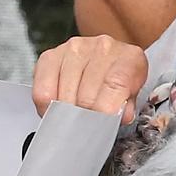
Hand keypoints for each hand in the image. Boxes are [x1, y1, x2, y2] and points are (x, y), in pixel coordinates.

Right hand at [31, 35, 147, 122]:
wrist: (109, 59)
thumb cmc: (121, 79)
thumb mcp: (133, 94)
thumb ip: (127, 107)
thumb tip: (119, 117)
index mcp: (129, 57)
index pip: (115, 84)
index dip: (105, 111)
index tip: (100, 127)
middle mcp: (102, 48)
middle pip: (87, 96)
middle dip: (86, 118)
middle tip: (88, 126)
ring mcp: (75, 49)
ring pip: (65, 96)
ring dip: (68, 113)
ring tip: (75, 116)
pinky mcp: (51, 56)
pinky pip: (42, 91)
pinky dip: (48, 108)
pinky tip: (57, 108)